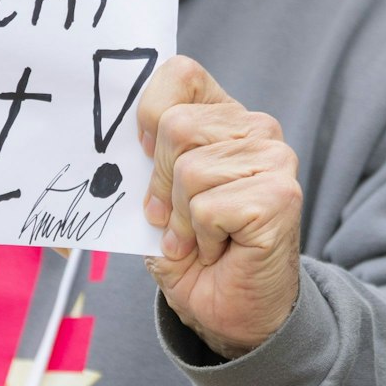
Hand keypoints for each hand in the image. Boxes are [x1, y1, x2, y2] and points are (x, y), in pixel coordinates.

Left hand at [138, 56, 302, 359]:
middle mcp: (257, 129)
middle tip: (174, 218)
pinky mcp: (280, 197)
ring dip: (182, 219)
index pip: (181, 73)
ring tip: (201, 237)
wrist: (232, 312)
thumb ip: (141, 162)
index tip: (142, 153)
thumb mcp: (154, 198)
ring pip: (189, 171)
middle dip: (159, 183)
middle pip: (175, 126)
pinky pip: (208, 208)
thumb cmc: (193, 251)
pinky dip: (200, 239)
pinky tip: (220, 249)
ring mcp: (275, 160)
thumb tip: (105, 141)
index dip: (150, 110)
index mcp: (224, 117)